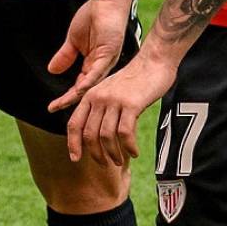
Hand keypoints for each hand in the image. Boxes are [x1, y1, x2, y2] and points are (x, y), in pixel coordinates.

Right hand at [47, 0, 133, 112]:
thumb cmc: (93, 16)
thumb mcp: (73, 40)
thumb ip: (65, 55)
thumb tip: (52, 70)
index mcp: (93, 65)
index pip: (79, 86)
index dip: (66, 97)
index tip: (52, 106)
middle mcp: (101, 66)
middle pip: (85, 90)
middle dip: (70, 101)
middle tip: (54, 109)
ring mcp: (106, 61)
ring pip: (92, 84)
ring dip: (78, 95)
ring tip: (63, 104)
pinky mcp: (109, 52)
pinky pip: (98, 70)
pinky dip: (89, 80)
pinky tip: (79, 89)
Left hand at [65, 52, 175, 166]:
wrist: (154, 62)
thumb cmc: (135, 80)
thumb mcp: (110, 91)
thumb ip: (101, 108)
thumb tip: (96, 137)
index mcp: (91, 94)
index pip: (74, 123)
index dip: (73, 143)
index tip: (75, 158)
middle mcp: (99, 97)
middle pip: (89, 134)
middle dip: (95, 154)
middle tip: (105, 164)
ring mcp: (114, 100)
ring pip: (106, 136)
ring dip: (113, 153)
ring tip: (120, 160)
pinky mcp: (131, 104)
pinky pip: (125, 133)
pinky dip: (128, 147)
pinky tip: (134, 152)